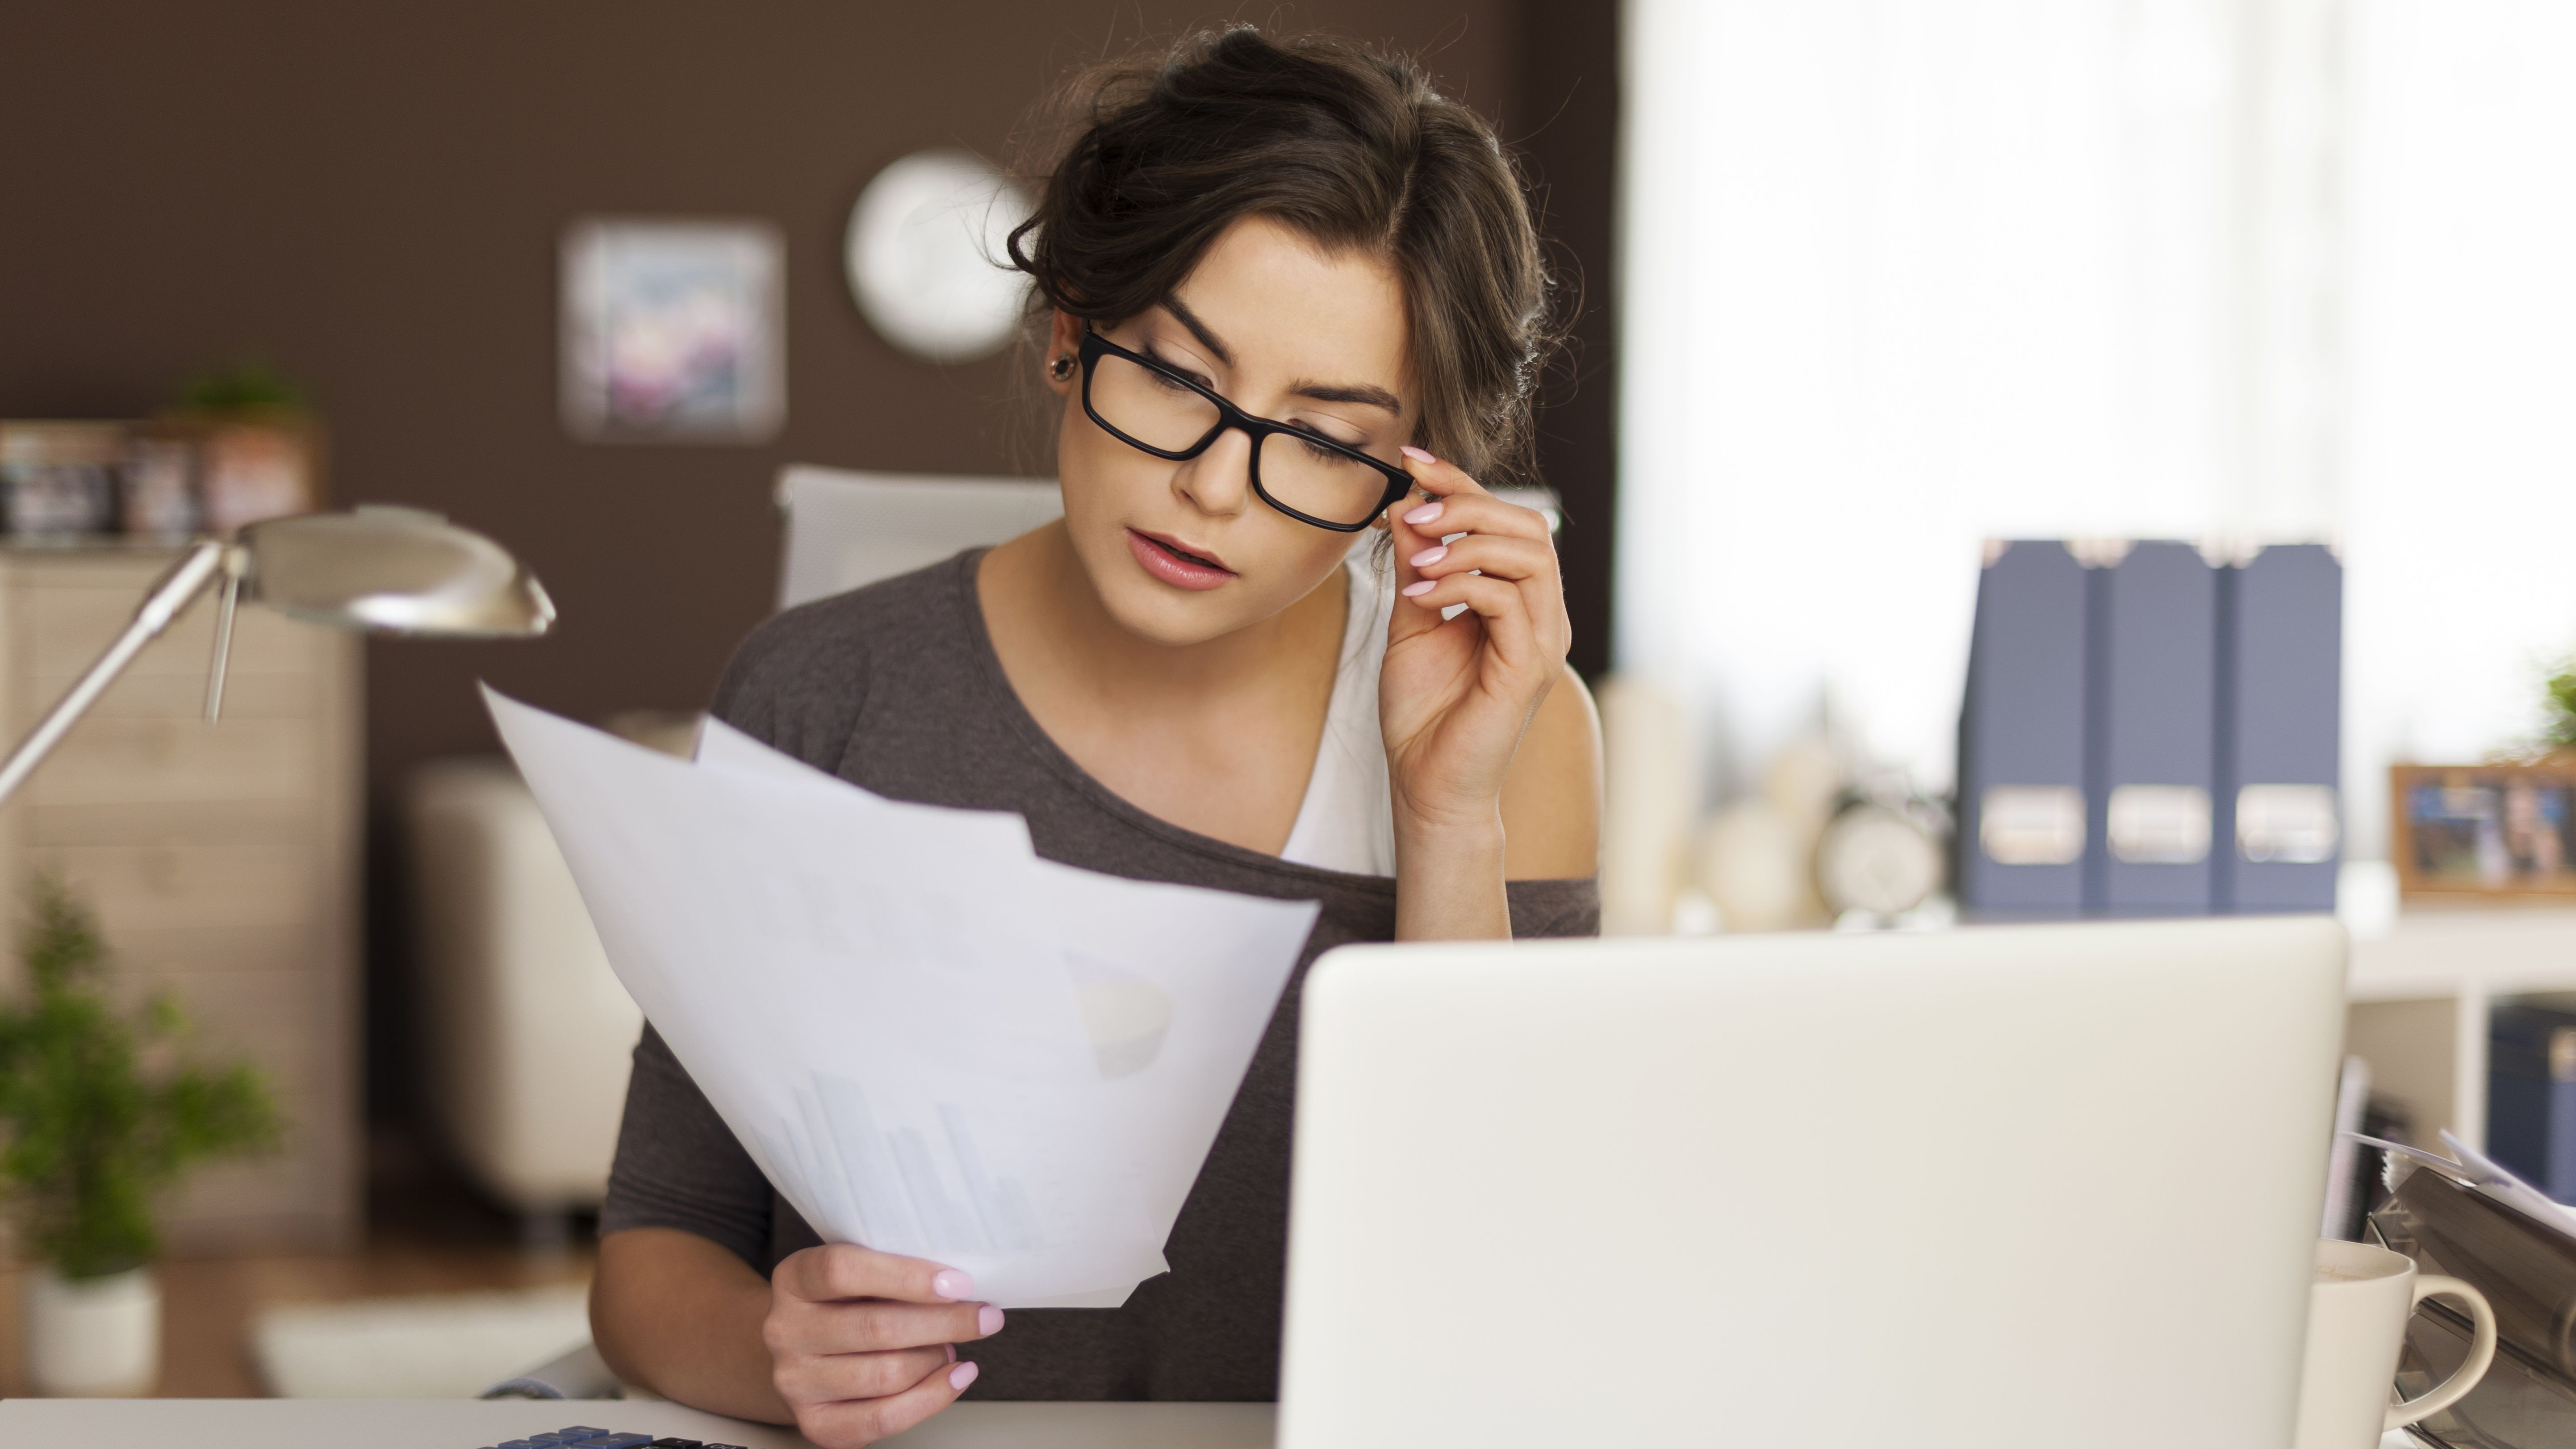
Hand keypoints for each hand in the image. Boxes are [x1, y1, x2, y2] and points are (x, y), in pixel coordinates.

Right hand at [764, 1244, 1001, 1446]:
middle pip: (875, 1327)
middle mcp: (784, 1330)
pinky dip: (932, 1398)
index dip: (906, 1277)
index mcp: (794, 1278)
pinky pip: (883, 1418)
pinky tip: (958, 1376)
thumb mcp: (859, 1271)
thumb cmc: (847, 1302)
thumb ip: (895, 1269)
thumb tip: (962, 1283)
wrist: (806, 1351)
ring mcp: (795, 1381)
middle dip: (944, 1323)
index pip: (843, 1270)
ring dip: (936, 1359)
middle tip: (986, 1316)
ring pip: (885, 1374)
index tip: (959, 1283)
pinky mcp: (815, 1423)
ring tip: (954, 1346)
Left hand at [1378, 447, 1570, 840]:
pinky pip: (1508, 600)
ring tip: (1415, 555)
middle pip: (1529, 527)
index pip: (1505, 522)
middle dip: (1467, 504)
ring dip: (1465, 542)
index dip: (1462, 484)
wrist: (1426, 785)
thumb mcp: (1411, 623)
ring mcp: (1543, 642)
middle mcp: (1543, 617)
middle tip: (1413, 509)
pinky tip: (1420, 592)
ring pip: (1528, 556)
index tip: (1412, 459)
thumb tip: (1406, 505)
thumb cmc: (1424, 713)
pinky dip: (1461, 583)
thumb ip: (1416, 567)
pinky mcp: (1529, 668)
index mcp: (1520, 603)